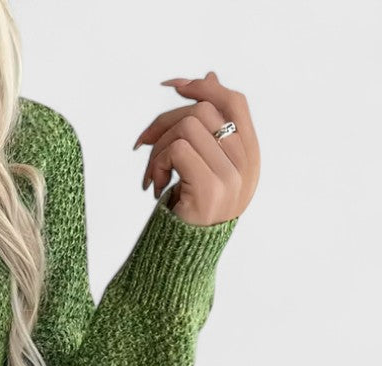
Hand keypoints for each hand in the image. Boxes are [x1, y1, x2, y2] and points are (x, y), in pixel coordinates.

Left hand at [133, 71, 258, 225]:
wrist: (183, 260)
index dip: (203, 87)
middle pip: (203, 110)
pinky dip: (157, 163)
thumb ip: (209, 128)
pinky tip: (153, 187)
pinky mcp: (210, 188)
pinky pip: (178, 149)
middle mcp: (246, 165)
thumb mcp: (204, 167)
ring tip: (152, 176)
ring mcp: (231, 176)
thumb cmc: (190, 213)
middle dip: (164, 122)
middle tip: (142, 146)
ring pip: (187, 126)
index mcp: (250, 156)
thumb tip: (209, 77)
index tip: (171, 86)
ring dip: (158, 148)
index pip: (234, 101)